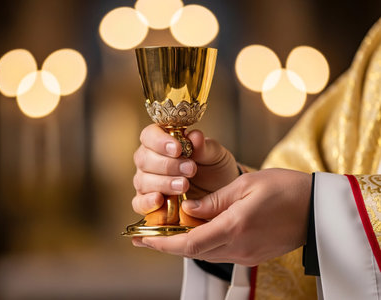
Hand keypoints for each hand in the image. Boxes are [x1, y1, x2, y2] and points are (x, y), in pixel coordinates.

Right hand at [132, 124, 238, 215]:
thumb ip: (203, 147)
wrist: (221, 193)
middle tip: (190, 169)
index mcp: (162, 142)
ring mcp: (147, 182)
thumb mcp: (214, 155)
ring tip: (184, 185)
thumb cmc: (214, 168)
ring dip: (163, 183)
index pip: (149, 135)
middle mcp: (149, 161)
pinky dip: (147, 202)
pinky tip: (159, 200)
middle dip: (167, 165)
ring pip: (143, 181)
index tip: (177, 149)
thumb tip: (195, 136)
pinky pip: (139, 203)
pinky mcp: (148, 203)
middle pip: (144, 159)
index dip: (159, 141)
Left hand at [132, 169, 311, 265]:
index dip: (162, 243)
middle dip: (167, 244)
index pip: (188, 243)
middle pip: (193, 252)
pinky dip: (202, 243)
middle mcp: (238, 247)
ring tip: (166, 231)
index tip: (143, 238)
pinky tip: (196, 231)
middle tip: (147, 235)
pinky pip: (219, 252)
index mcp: (235, 227)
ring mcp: (246, 255)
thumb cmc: (284, 189)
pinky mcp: (252, 256)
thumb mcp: (246, 185)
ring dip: (184, 244)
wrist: (318, 208)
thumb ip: (214, 200)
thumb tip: (188, 210)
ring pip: (205, 253)